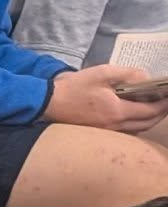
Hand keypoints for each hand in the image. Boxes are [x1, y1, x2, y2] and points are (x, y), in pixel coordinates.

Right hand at [44, 64, 167, 133]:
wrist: (48, 104)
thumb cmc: (75, 87)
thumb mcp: (103, 73)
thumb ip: (128, 74)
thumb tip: (146, 78)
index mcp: (116, 111)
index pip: (149, 111)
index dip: (164, 104)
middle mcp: (113, 126)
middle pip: (145, 124)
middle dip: (160, 114)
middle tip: (166, 104)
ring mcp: (104, 132)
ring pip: (135, 131)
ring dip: (148, 121)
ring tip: (154, 110)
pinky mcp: (97, 133)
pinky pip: (124, 133)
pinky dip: (135, 126)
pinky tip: (135, 117)